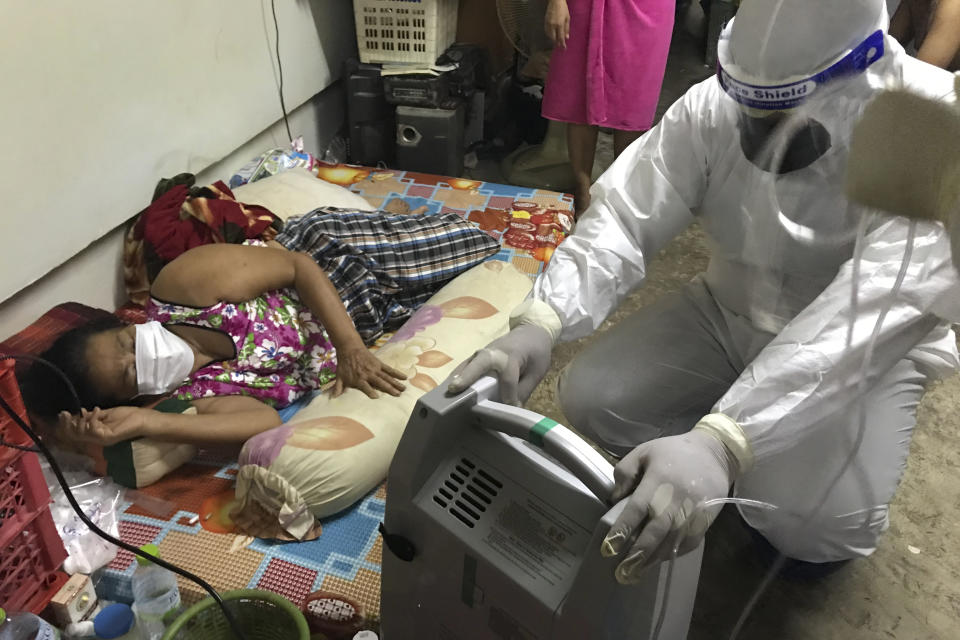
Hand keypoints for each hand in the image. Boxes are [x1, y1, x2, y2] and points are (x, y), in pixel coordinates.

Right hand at [58, 406, 148, 445]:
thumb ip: (92, 416)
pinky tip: (97, 410)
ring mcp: (101, 439)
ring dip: (80, 420)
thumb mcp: (105, 414)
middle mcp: (96, 438)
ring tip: (87, 411)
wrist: (142, 419)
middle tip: (67, 413)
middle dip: (68, 423)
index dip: (66, 424)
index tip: (63, 413)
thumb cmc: (127, 416)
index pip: (75, 432)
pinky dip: (92, 418)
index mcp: (95, 434)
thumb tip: (79, 413)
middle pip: (74, 435)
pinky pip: (93, 430)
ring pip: (81, 433)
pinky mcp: (107, 437)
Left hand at [333, 344, 406, 398]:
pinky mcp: (379, 364)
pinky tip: (404, 377)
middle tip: (398, 395)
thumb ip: (338, 388)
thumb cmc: (344, 364)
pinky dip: (397, 373)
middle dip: (389, 389)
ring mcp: (375, 369)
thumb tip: (333, 398)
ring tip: (403, 389)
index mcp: (359, 379)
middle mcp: (369, 374)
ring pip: (387, 377)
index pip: (366, 387)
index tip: (377, 397)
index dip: (371, 392)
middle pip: (381, 382)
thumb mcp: (339, 376)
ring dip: (396, 383)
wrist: (349, 348)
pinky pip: (389, 369)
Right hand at [446, 325, 552, 405]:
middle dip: (467, 376)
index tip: (511, 410)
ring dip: (457, 378)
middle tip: (454, 389)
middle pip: (479, 363)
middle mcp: (493, 351)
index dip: (509, 395)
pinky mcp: (475, 357)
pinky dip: (457, 377)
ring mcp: (481, 353)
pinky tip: (447, 390)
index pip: (508, 377)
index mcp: (512, 355)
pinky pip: (464, 367)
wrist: (530, 332)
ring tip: (445, 394)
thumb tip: (511, 412)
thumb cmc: (535, 352)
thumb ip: (523, 391)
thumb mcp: (537, 372)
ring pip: (467, 365)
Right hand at [545, 0, 570, 48]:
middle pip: (554, 38)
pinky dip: (549, 35)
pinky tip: (552, 36)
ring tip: (556, 42)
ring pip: (549, 35)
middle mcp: (553, 26)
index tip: (564, 48)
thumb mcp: (567, 18)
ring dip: (553, 39)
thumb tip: (567, 37)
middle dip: (557, 43)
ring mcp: (548, 24)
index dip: (562, 44)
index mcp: (560, 25)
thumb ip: (567, 28)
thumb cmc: (563, 9)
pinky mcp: (545, 22)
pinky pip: (547, 31)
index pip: (560, 37)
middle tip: (560, 46)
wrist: (555, 2)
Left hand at [600, 430, 735, 583]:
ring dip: (654, 559)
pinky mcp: (705, 520)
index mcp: (658, 480)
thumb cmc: (673, 452)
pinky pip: (690, 542)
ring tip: (636, 573)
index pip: (637, 509)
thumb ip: (625, 472)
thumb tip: (614, 498)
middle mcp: (676, 499)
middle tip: (621, 572)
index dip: (622, 529)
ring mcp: (693, 511)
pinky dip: (675, 553)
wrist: (715, 453)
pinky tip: (659, 561)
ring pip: (673, 540)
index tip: (608, 548)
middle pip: (656, 530)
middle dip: (638, 553)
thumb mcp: (644, 451)